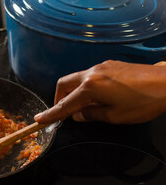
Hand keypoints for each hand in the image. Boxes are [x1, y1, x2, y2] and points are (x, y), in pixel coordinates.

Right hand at [34, 60, 165, 123]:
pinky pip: (89, 75)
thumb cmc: (144, 101)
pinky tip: (97, 96)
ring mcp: (101, 67)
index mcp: (91, 87)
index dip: (51, 113)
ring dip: (73, 92)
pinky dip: (86, 86)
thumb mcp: (115, 116)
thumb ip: (91, 114)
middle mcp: (92, 73)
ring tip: (84, 106)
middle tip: (63, 112)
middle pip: (64, 84)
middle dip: (59, 98)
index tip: (39, 119)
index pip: (65, 104)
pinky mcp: (110, 65)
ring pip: (76, 78)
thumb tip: (79, 115)